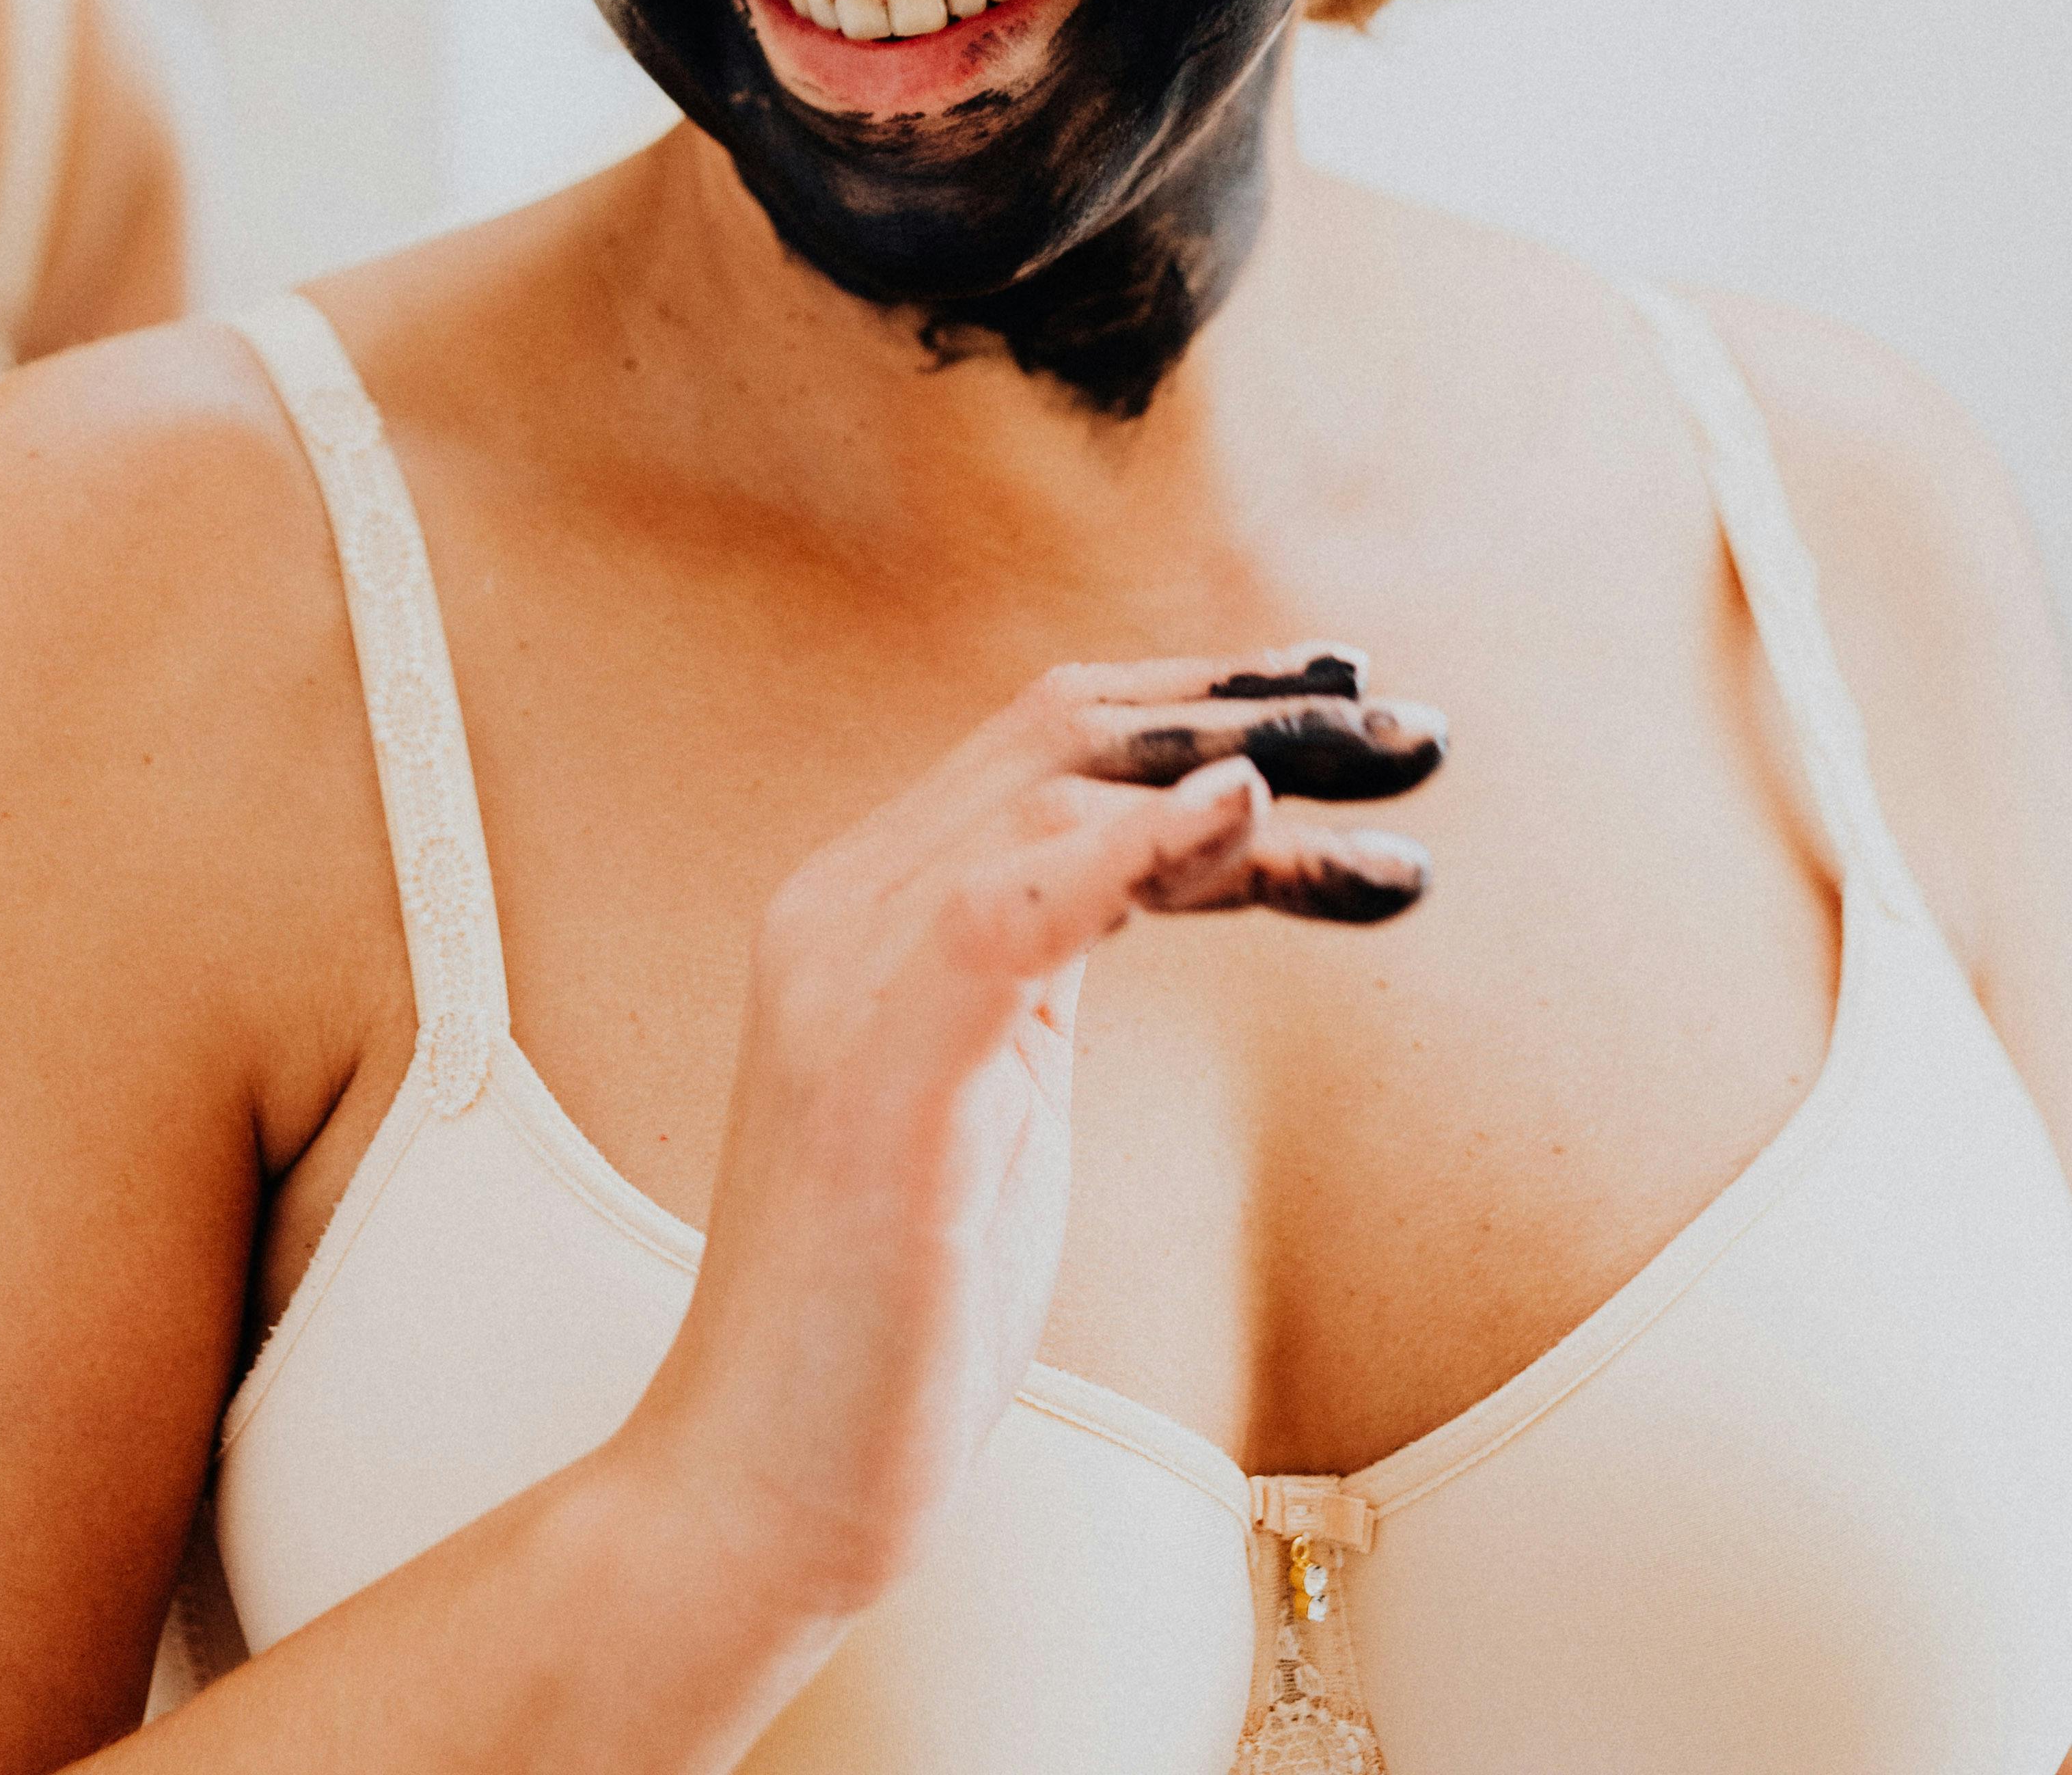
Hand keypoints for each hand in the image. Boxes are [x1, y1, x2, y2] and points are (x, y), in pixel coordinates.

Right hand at [618, 649, 1439, 1630]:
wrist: (759, 1486)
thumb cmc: (895, 1314)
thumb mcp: (1000, 1095)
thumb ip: (1054, 963)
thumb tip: (1174, 862)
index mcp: (872, 906)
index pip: (1045, 745)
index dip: (1199, 704)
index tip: (1343, 693)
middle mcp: (846, 908)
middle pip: (1062, 737)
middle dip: (1248, 708)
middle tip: (1419, 729)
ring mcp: (849, 982)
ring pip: (1054, 800)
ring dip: (1243, 772)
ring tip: (1394, 788)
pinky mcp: (876, 1075)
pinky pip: (1001, 909)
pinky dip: (1129, 847)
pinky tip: (1243, 812)